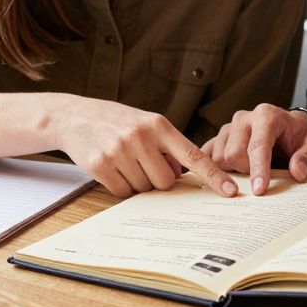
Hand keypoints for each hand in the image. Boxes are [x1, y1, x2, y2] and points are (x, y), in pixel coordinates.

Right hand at [52, 94, 236, 198]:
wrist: (74, 115)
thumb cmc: (117, 121)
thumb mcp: (147, 124)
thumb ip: (169, 147)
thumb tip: (185, 176)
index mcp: (159, 125)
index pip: (193, 155)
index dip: (214, 176)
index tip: (231, 191)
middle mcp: (141, 136)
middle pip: (166, 181)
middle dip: (158, 179)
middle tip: (142, 163)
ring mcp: (120, 151)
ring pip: (144, 189)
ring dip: (137, 182)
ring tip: (124, 161)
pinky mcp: (100, 165)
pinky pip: (123, 192)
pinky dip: (120, 186)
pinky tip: (111, 166)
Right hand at [202, 103, 306, 194]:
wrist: (292, 127)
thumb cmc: (301, 136)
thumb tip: (297, 173)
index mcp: (267, 116)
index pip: (258, 146)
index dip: (258, 170)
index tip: (259, 190)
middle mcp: (244, 118)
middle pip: (233, 154)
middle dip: (245, 171)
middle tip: (261, 177)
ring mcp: (229, 127)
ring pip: (218, 157)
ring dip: (233, 172)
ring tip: (250, 171)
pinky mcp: (220, 137)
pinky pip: (208, 155)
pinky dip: (215, 169)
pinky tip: (225, 176)